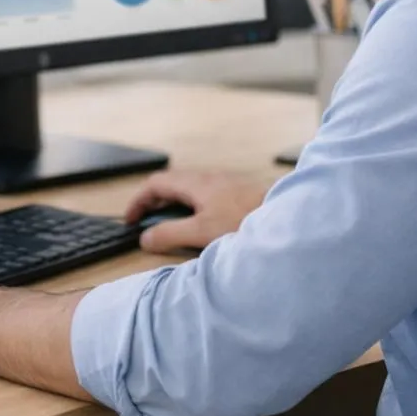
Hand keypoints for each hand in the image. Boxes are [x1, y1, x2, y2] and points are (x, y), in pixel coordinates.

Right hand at [124, 170, 271, 252]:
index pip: (155, 183)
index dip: (138, 201)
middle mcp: (207, 177)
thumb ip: (170, 235)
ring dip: (172, 206)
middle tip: (146, 224)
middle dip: (153, 203)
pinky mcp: (235, 192)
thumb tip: (145, 238)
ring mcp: (223, 183)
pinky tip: (200, 226)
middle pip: (170, 184)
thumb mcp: (201, 233)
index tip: (130, 220)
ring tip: (170, 228)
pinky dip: (190, 207)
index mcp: (195, 183)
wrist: (286, 219)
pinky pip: (203, 194)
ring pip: (187, 189)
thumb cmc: (245, 222)